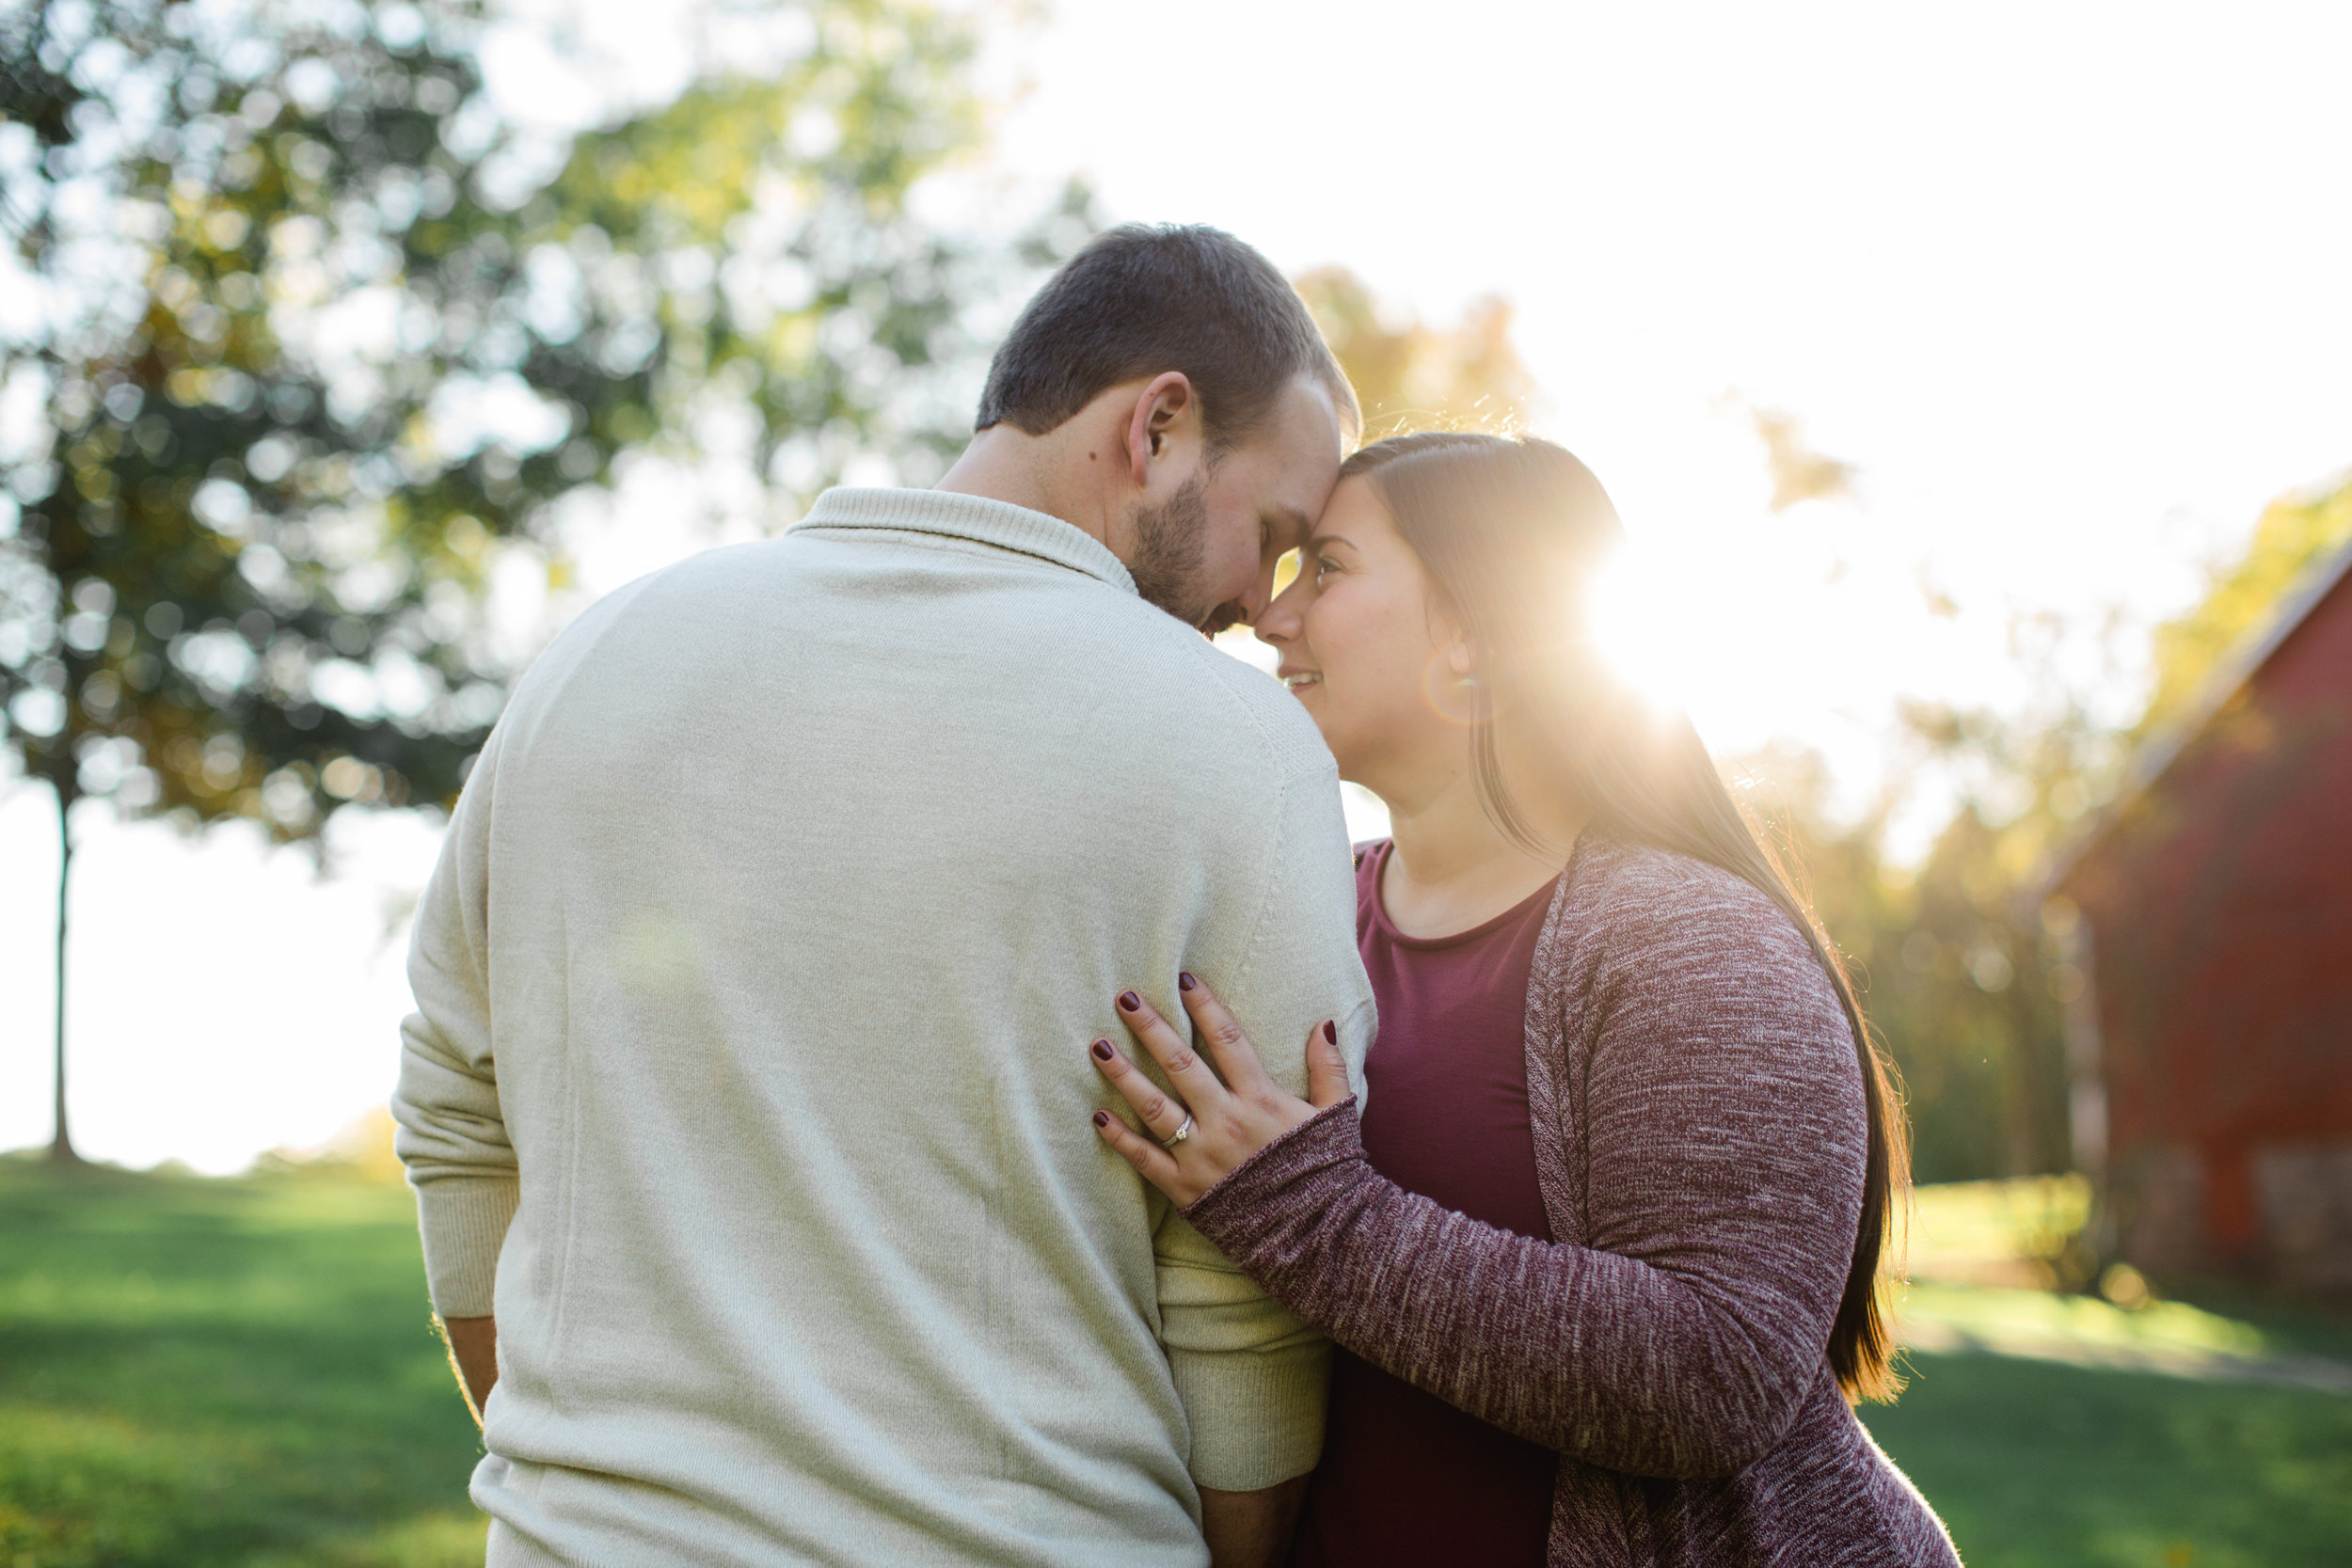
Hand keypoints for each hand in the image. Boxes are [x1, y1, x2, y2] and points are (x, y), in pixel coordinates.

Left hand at [1089, 973, 1351, 1207]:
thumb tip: (1324, 1022)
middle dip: (1151, 1028)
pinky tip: (1098, 1115)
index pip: (1228, 1040)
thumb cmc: (1326, 1173)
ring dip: (1123, 1075)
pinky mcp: (1186, 1187)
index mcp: (1261, 1099)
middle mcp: (1227, 1120)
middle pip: (1181, 1064)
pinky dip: (1120, 1138)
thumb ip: (1328, 1067)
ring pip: (1155, 1106)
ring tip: (1098, 1046)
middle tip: (1124, 998)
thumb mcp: (1335, 1115)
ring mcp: (1202, 1154)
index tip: (1183, 979)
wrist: (1317, 1235)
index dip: (1205, 1007)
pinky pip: (1146, 1159)